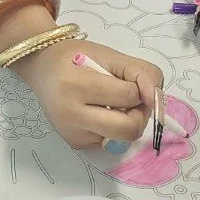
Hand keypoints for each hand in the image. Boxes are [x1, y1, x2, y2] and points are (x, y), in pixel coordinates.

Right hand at [15, 39, 159, 150]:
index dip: (138, 87)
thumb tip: (157, 102)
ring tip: (116, 105)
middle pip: (128, 128)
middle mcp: (71, 114)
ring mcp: (73, 133)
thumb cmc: (76, 57)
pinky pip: (110, 143)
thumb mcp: (111, 55)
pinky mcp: (76, 143)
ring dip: (129, 122)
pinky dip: (114, 129)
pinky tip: (100, 113)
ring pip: (122, 139)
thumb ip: (142, 73)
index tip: (126, 79)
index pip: (129, 96)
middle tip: (130, 98)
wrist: (42, 68)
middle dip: (139, 113)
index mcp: (77, 85)